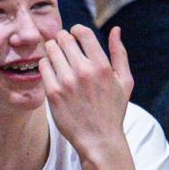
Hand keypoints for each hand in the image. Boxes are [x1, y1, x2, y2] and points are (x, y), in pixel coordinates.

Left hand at [40, 25, 133, 157]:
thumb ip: (120, 53)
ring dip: (53, 50)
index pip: (82, 32)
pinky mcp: (53, 93)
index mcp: (102, 66)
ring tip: (58, 59)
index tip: (75, 36)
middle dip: (63, 39)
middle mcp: (83, 72)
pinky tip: (53, 72)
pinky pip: (43, 66)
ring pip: (51, 50)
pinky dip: (46, 65)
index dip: (76, 30)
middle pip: (63, 38)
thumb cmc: (113, 110)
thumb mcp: (125, 81)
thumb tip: (116, 29)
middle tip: (64, 46)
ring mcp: (66, 83)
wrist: (99, 140)